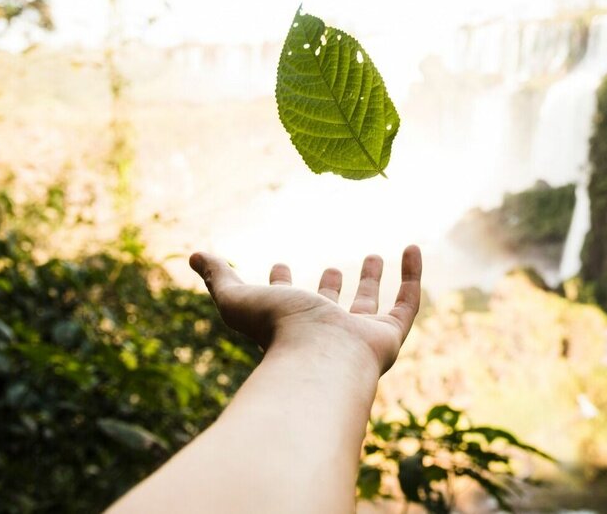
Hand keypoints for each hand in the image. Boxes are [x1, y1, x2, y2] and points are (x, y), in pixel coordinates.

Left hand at [188, 245, 421, 374]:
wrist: (319, 358)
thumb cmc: (276, 330)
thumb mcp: (238, 298)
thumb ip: (219, 277)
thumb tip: (194, 255)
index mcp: (287, 327)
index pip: (283, 305)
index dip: (279, 284)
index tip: (278, 263)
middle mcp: (323, 334)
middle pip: (329, 310)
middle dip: (331, 288)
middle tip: (334, 267)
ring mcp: (358, 337)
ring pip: (367, 308)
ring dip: (370, 282)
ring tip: (373, 254)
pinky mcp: (389, 337)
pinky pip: (407, 304)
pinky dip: (412, 276)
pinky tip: (412, 248)